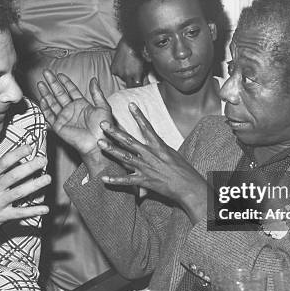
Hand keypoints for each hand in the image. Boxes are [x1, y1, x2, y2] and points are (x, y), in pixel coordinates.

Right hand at [0, 146, 49, 237]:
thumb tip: (6, 158)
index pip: (4, 162)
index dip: (17, 153)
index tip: (29, 147)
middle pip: (15, 175)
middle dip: (31, 167)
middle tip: (43, 160)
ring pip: (20, 192)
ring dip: (35, 185)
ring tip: (48, 179)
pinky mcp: (2, 216)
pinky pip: (20, 213)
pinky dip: (33, 211)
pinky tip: (45, 208)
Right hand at [38, 70, 112, 159]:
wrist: (97, 142)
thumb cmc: (102, 128)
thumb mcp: (103, 107)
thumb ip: (97, 93)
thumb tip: (94, 79)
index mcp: (82, 105)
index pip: (71, 90)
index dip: (65, 82)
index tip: (60, 74)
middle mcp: (71, 110)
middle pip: (59, 93)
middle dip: (52, 83)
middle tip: (46, 73)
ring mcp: (64, 117)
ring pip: (52, 102)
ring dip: (46, 93)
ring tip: (40, 83)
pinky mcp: (58, 126)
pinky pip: (49, 115)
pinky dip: (45, 107)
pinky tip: (42, 98)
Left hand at [97, 103, 209, 222]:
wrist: (189, 186)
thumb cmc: (183, 170)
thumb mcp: (172, 153)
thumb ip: (159, 148)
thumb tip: (153, 142)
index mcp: (159, 146)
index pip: (147, 127)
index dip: (138, 115)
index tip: (130, 104)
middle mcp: (150, 155)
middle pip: (129, 141)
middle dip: (115, 132)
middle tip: (103, 124)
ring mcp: (146, 168)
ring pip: (125, 157)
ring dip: (111, 150)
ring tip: (100, 143)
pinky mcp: (144, 181)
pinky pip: (127, 181)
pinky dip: (115, 180)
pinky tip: (104, 179)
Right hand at [111, 38, 144, 86]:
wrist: (129, 43)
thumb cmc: (138, 51)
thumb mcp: (143, 64)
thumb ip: (142, 74)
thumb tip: (142, 81)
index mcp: (136, 75)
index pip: (137, 86)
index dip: (138, 86)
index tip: (138, 84)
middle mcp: (127, 75)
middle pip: (129, 85)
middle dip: (131, 83)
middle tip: (133, 78)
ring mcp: (119, 72)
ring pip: (122, 78)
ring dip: (125, 74)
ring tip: (128, 66)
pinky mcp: (113, 69)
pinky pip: (116, 72)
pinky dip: (119, 70)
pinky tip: (122, 64)